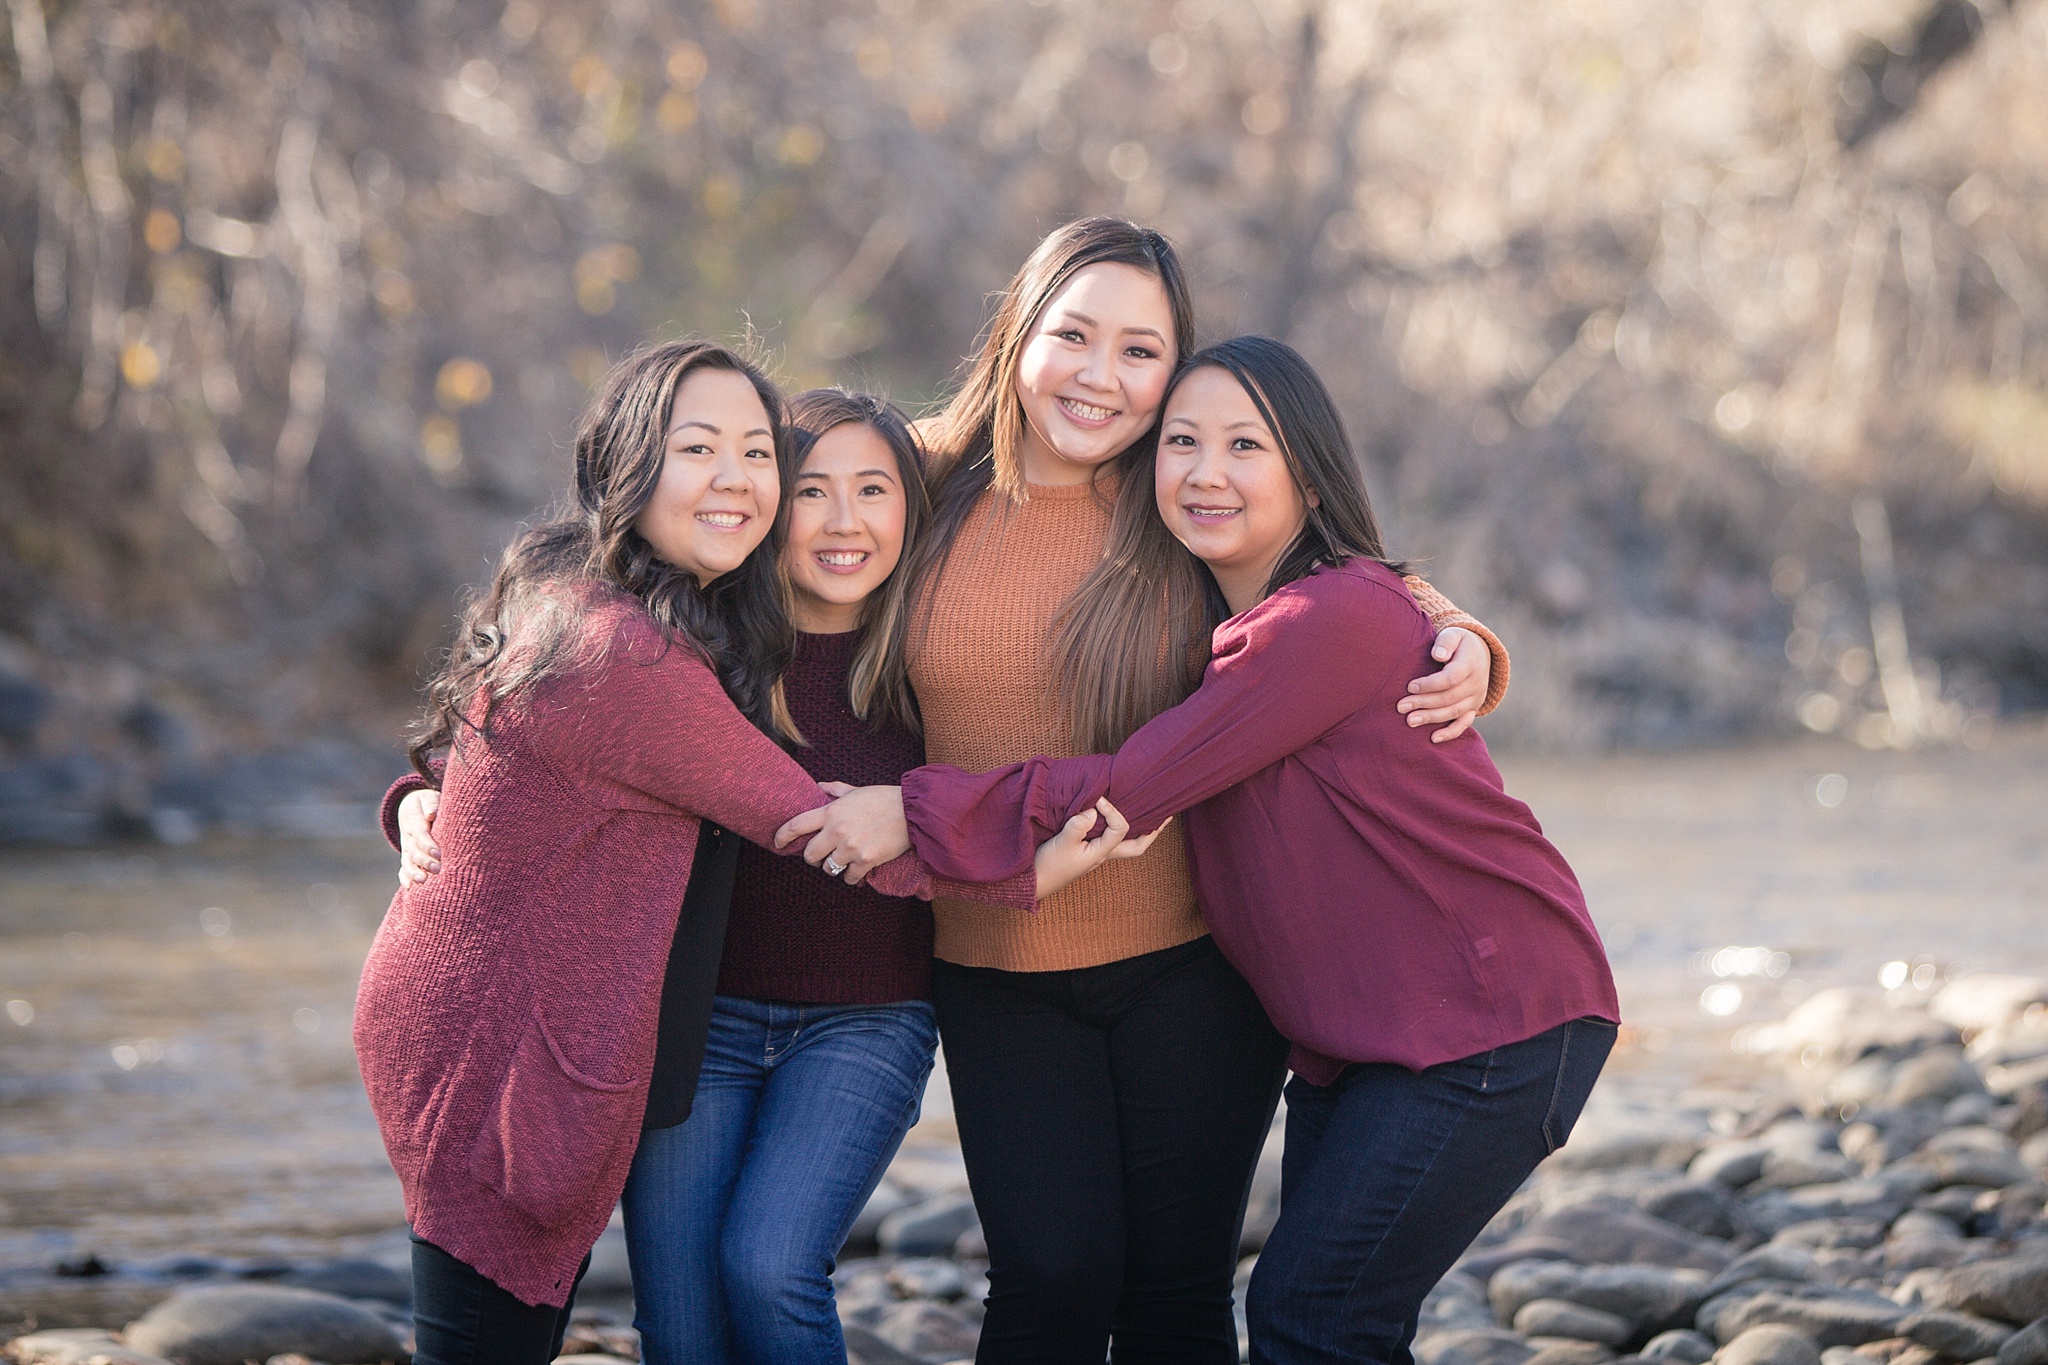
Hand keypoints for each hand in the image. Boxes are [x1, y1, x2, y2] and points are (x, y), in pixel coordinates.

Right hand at [397, 789, 440, 885]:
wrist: (411, 806)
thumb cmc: (427, 802)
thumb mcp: (428, 797)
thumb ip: (431, 803)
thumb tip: (432, 813)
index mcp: (414, 822)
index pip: (420, 835)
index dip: (427, 845)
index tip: (438, 853)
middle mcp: (408, 837)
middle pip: (414, 851)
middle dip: (424, 861)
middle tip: (437, 869)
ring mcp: (406, 847)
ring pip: (407, 861)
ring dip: (414, 872)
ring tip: (423, 881)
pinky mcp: (407, 855)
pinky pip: (403, 867)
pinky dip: (405, 877)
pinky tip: (409, 888)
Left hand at [773, 784, 908, 885]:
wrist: (912, 812)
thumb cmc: (884, 799)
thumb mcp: (856, 791)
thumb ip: (835, 791)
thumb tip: (819, 786)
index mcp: (832, 812)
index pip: (797, 825)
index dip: (782, 836)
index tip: (777, 843)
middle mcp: (837, 831)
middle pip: (809, 854)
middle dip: (812, 857)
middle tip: (819, 856)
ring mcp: (851, 848)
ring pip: (828, 868)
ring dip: (833, 867)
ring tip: (843, 861)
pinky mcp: (866, 861)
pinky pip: (849, 878)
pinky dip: (852, 876)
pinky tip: (858, 869)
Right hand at [1032, 798, 1168, 900]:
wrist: (1034, 881)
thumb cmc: (1049, 865)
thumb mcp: (1062, 843)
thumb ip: (1078, 825)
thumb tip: (1094, 810)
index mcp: (1101, 852)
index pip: (1121, 828)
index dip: (1113, 810)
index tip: (1098, 799)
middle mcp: (1103, 854)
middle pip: (1137, 846)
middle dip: (1153, 831)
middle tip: (1165, 815)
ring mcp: (1095, 853)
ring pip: (1125, 843)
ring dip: (1138, 829)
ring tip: (1146, 813)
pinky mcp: (1085, 850)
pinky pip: (1109, 838)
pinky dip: (1117, 828)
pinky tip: (1113, 818)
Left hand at [1398, 626, 1488, 742]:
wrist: (1480, 654)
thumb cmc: (1459, 643)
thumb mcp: (1454, 634)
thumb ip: (1445, 642)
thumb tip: (1438, 655)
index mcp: (1471, 664)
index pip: (1450, 678)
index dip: (1430, 684)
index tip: (1410, 686)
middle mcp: (1476, 683)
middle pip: (1449, 697)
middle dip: (1423, 703)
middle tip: (1401, 706)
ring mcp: (1476, 698)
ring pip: (1453, 712)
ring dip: (1431, 718)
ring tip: (1409, 721)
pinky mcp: (1473, 708)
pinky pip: (1464, 724)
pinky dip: (1450, 733)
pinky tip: (1433, 739)